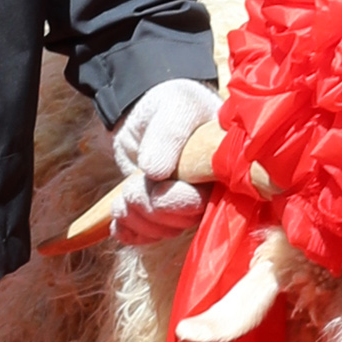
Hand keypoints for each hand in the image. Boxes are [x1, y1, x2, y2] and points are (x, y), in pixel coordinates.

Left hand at [108, 77, 221, 237]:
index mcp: (222, 169)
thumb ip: (168, 134)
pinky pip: (146, 237)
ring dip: (136, 216)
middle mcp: (209, 193)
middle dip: (152, 207)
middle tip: (133, 185)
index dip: (180, 201)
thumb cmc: (170, 104)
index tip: (157, 187)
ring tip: (125, 191)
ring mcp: (185, 207)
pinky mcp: (161, 215)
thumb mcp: (174, 107)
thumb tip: (156, 172)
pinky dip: (128, 229)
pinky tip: (119, 215)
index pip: (209, 201)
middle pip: (183, 221)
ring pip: (163, 231)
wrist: (146, 114)